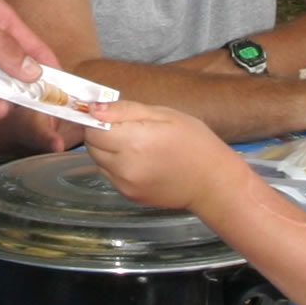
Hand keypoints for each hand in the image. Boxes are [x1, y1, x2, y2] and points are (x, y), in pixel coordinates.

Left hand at [88, 100, 248, 215]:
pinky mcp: (129, 196)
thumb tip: (94, 109)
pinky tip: (140, 161)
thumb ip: (125, 111)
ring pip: (99, 162)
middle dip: (102, 134)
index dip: (98, 120)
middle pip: (92, 146)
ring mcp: (125, 185)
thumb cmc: (195, 142)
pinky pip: (110, 176)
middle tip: (128, 129)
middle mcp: (124, 167)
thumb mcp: (164, 115)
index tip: (111, 116)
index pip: (93, 129)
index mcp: (134, 141)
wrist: (213, 182)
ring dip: (108, 151)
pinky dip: (117, 166)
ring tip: (136, 146)